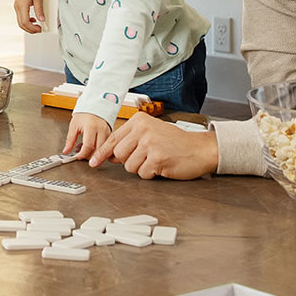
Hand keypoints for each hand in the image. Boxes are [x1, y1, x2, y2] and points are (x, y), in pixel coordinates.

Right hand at [13, 0, 44, 33]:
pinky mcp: (18, 6)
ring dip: (28, 26)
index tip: (39, 29)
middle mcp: (17, 7)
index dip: (32, 28)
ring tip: (36, 26)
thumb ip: (39, 10)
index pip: (25, 21)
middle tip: (39, 30)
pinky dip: (26, 21)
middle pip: (21, 24)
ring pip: (20, 21)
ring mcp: (17, 7)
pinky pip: (20, 17)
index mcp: (22, 5)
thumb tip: (42, 19)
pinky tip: (33, 20)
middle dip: (30, 29)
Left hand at [63, 111, 111, 156]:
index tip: (77, 156)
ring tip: (84, 149)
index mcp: (91, 127)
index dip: (82, 154)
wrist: (95, 106)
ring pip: (103, 150)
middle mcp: (101, 130)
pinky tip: (91, 147)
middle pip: (98, 150)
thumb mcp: (74, 125)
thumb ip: (70, 140)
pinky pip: (105, 146)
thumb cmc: (84, 114)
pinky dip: (98, 150)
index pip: (88, 146)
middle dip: (89, 157)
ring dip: (94, 154)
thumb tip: (66, 151)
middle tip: (81, 155)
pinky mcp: (110, 135)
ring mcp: (108, 133)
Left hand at [90, 112, 217, 179]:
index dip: (102, 153)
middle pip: (119, 155)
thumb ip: (130, 141)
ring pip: (129, 166)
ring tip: (156, 159)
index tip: (94, 161)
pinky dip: (151, 174)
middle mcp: (143, 130)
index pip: (113, 139)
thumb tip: (108, 155)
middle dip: (130, 161)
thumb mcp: (151, 133)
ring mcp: (150, 144)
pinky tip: (162, 165)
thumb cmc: (176, 142)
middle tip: (147, 157)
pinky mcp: (157, 159)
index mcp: (139, 121)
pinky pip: (143, 174)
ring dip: (142, 168)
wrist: (201, 148)